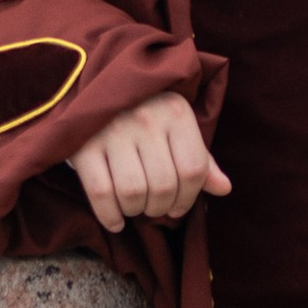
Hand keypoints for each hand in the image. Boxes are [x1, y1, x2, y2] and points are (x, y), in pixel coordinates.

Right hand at [69, 89, 231, 233]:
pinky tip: (115, 220)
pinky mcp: (84, 145)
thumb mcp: (177, 126)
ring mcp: (112, 130)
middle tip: (154, 207)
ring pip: (133, 192)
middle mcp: (145, 119)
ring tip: (135, 207)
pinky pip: (100, 193)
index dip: (189, 198)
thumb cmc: (145, 112)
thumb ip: (200, 158)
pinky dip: (109, 215)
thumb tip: (224, 189)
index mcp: (175, 112)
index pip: (193, 170)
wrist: (96, 86)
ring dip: (136, 210)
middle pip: (163, 186)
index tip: (178, 208)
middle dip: (160, 207)